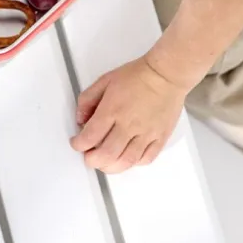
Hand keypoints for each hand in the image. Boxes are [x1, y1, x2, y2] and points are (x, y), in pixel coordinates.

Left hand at [70, 56, 187, 173]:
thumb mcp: (104, 81)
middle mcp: (129, 124)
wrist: (165, 75)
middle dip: (92, 161)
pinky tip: (126, 159)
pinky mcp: (160, 138)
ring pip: (126, 161)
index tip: (77, 143)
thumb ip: (87, 99)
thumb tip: (80, 118)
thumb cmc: (137, 76)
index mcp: (112, 110)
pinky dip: (133, 164)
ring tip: (104, 163)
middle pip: (107, 154)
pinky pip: (146, 159)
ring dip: (111, 167)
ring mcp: (146, 133)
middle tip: (88, 157)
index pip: (90, 136)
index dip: (79, 145)